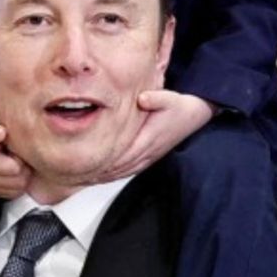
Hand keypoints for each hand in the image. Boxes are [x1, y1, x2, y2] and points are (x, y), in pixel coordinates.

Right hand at [0, 119, 31, 198]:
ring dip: (23, 175)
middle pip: (20, 180)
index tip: (14, 150)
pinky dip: (20, 183)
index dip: (20, 159)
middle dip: (23, 168)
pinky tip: (15, 172)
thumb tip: (0, 133)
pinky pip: (18, 193)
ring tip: (16, 162)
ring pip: (21, 188)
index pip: (15, 168)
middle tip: (17, 156)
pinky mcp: (0, 193)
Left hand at [97, 91, 213, 180]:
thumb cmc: (179, 106)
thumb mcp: (170, 98)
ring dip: (109, 175)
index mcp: (150, 137)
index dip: (108, 159)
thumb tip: (142, 99)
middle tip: (82, 174)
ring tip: (89, 178)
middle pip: (122, 165)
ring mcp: (151, 155)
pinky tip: (107, 176)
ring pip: (126, 169)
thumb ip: (156, 98)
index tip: (90, 162)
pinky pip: (133, 169)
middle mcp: (149, 150)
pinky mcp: (152, 155)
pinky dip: (119, 174)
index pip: (125, 152)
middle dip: (102, 170)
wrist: (194, 115)